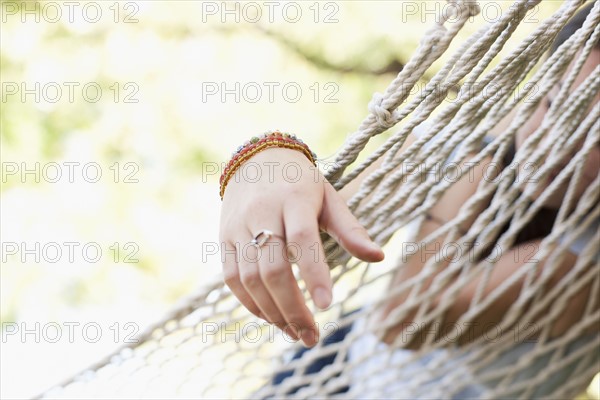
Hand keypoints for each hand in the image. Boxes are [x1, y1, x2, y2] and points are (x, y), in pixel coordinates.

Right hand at [219, 147, 383, 346]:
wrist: (256, 162)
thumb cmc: (300, 184)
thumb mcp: (330, 198)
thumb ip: (351, 229)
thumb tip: (379, 257)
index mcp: (294, 199)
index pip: (303, 239)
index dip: (314, 273)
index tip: (328, 306)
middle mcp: (262, 213)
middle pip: (273, 268)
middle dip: (293, 308)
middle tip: (312, 336)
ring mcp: (238, 227)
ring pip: (250, 278)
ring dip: (273, 312)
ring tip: (296, 333)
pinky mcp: (223, 239)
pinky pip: (232, 279)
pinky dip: (251, 303)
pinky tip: (271, 318)